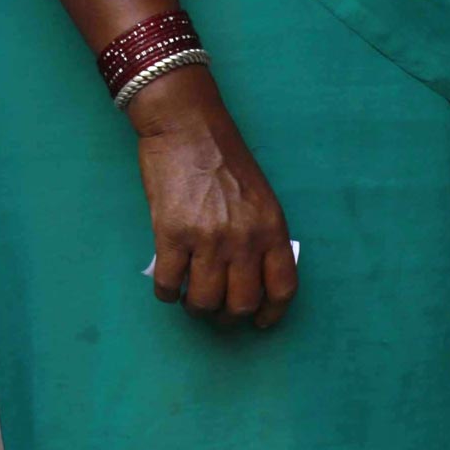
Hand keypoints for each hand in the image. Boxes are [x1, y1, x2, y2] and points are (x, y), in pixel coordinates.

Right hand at [130, 68, 296, 329]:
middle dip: (229, 317)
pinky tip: (168, 286)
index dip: (272, 313)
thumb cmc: (223, 158)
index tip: (261, 322)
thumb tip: (251, 276)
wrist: (186, 127)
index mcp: (271, 228)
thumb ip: (261, 236)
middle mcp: (244, 239)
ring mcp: (208, 240)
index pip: (282, 287)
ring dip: (197, 308)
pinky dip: (167, 293)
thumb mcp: (260, 197)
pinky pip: (170, 285)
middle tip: (217, 311)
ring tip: (190, 298)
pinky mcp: (172, 236)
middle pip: (242, 303)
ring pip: (205, 302)